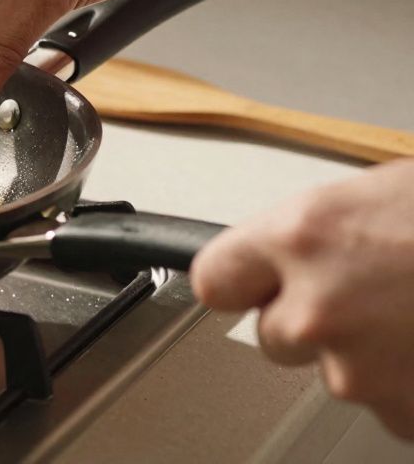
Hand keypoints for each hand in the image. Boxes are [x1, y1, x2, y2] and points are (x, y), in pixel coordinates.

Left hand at [191, 159, 413, 439]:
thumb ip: (323, 233)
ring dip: (376, 354)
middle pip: (275, 334)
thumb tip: (295, 255)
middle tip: (379, 292)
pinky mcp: (407, 416)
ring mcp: (362, 371)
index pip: (215, 278)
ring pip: (340, 374)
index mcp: (304, 236)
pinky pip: (394, 405)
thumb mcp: (389, 193)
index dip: (242, 280)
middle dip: (315, 320)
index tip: (252, 283)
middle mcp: (318, 307)